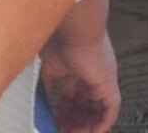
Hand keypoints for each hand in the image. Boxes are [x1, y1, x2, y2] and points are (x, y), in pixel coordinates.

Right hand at [41, 0, 119, 132]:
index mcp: (75, 66)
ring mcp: (101, 78)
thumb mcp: (47, 64)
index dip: (63, 110)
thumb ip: (45, 81)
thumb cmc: (58, 35)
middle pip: (83, 103)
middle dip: (72, 120)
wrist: (73, 25)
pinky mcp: (109, 83)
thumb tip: (36, 97)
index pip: (72, 95)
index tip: (54, 121)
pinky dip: (102, 123)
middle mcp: (90, 73)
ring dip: (85, 124)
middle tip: (62, 130)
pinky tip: (91, 132)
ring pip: (96, 108)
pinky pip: (111, 109)